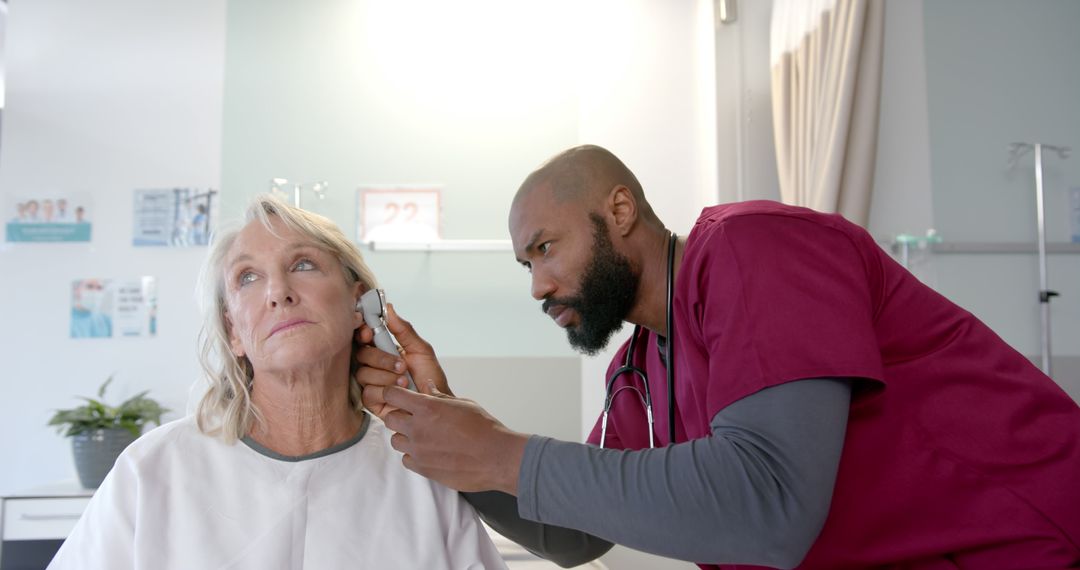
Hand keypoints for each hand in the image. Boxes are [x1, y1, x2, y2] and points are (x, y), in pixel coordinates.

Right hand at [353, 304, 451, 418]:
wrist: (435, 403)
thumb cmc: (429, 377)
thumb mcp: (421, 349)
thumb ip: (403, 330)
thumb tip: (389, 307)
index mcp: (384, 349)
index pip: (364, 337)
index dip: (362, 332)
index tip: (368, 332)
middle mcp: (374, 365)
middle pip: (361, 354)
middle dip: (381, 359)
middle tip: (401, 365)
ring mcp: (371, 382)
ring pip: (363, 373)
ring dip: (387, 377)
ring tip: (405, 381)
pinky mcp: (371, 401)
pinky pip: (367, 392)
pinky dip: (384, 391)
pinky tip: (398, 393)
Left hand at [383, 382, 528, 494]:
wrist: (496, 457)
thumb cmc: (484, 428)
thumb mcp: (463, 404)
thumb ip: (440, 396)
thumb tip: (428, 388)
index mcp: (427, 408)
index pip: (391, 395)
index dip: (393, 394)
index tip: (399, 396)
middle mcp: (418, 428)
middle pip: (389, 419)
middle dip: (399, 415)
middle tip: (414, 417)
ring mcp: (418, 450)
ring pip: (396, 440)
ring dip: (406, 436)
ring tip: (425, 436)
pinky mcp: (423, 468)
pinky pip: (406, 459)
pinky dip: (414, 455)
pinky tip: (429, 452)